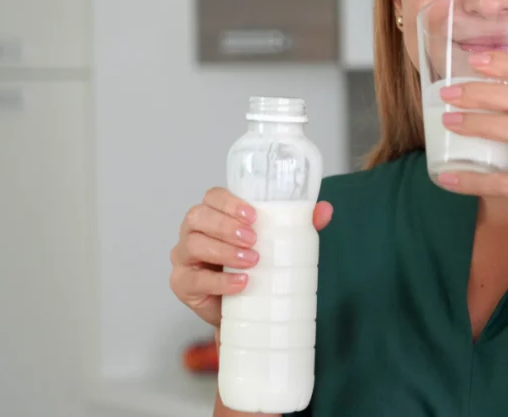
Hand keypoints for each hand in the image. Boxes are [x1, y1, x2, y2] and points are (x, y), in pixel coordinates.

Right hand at [169, 187, 332, 326]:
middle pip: (196, 217)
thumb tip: (325, 209)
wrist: (247, 310)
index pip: (213, 197)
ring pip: (193, 245)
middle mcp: (193, 232)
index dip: (230, 202)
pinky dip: (219, 281)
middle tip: (254, 240)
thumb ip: (299, 225)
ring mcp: (184, 257)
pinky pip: (193, 279)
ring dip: (223, 251)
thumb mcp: (278, 244)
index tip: (253, 216)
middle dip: (225, 226)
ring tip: (252, 261)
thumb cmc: (256, 267)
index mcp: (214, 215)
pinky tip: (241, 283)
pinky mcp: (182, 284)